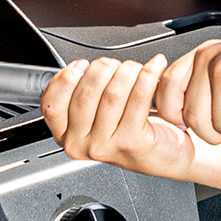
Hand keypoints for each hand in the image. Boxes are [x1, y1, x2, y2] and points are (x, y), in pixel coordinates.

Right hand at [41, 55, 196, 177]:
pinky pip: (138, 97)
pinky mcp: (132, 141)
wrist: (168, 154)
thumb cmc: (133, 131)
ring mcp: (106, 145)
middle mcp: (83, 144)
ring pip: (112, 93)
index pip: (52, 104)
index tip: (81, 66)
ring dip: (127, 71)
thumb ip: (79, 96)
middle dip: (103, 69)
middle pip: (85, 93)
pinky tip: (154, 68)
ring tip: (137, 69)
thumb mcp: (96, 116)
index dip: (65, 78)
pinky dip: (148, 76)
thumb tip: (78, 68)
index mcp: (67, 137)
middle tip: (116, 66)